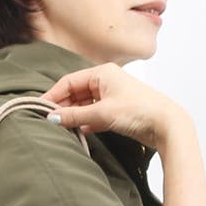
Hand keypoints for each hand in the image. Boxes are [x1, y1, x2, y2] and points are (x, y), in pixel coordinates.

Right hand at [40, 62, 191, 151]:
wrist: (165, 125)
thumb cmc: (138, 110)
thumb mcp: (102, 113)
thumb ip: (75, 115)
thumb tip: (52, 118)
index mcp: (102, 73)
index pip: (69, 82)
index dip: (53, 96)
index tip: (40, 109)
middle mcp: (106, 82)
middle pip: (75, 93)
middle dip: (62, 107)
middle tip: (48, 122)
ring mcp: (111, 97)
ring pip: (84, 105)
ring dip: (73, 116)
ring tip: (60, 128)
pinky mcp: (116, 113)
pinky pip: (93, 116)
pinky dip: (84, 123)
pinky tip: (77, 132)